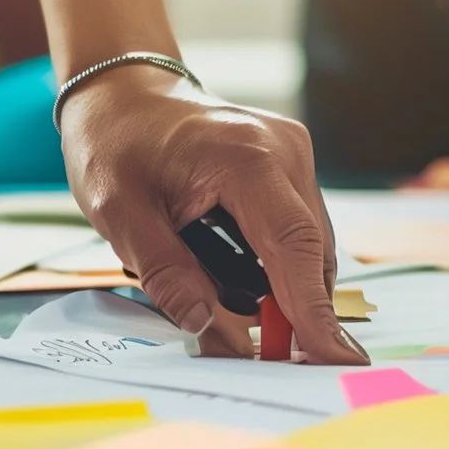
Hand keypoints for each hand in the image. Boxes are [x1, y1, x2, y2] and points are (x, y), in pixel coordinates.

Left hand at [59, 65, 365, 363]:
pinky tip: (244, 278)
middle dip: (295, 309)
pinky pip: (300, 229)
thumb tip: (207, 326)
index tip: (333, 357)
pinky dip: (280, 263)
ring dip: (283, 286)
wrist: (124, 90)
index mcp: (244, 157)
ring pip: (310, 244)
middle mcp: (284, 150)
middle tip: (268, 355)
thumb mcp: (118, 212)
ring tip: (238, 309)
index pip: (294, 246)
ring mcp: (293, 153)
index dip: (313, 309)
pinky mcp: (291, 163)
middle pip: (311, 251)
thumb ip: (165, 274)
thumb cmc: (116, 142)